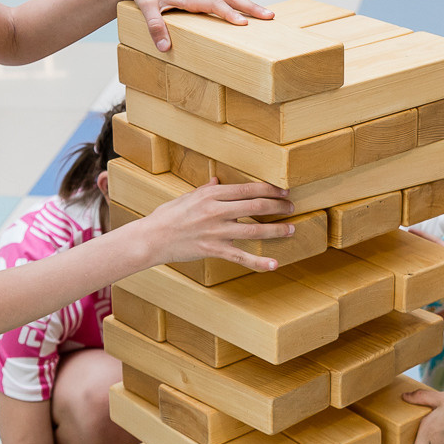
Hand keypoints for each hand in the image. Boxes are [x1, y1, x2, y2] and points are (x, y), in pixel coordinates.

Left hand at [120, 0, 269, 52]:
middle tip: (270, 17)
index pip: (214, 5)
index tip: (244, 24)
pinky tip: (248, 8)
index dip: (229, 14)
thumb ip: (154, 27)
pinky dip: (240, 1)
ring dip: (250, 4)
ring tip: (268, 15)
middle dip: (251, 7)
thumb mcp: (145, 9)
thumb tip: (164, 47)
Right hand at [140, 178, 292, 271]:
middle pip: (256, 205)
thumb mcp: (187, 196)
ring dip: (276, 229)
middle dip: (278, 206)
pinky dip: (259, 262)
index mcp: (211, 194)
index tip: (284, 190)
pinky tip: (274, 265)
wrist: (152, 238)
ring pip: (254, 229)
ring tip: (291, 229)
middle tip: (291, 207)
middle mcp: (217, 210)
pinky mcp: (213, 250)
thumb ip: (206, 188)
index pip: (248, 188)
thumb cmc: (168, 216)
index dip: (270, 189)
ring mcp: (216, 231)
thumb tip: (217, 178)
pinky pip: (241, 256)